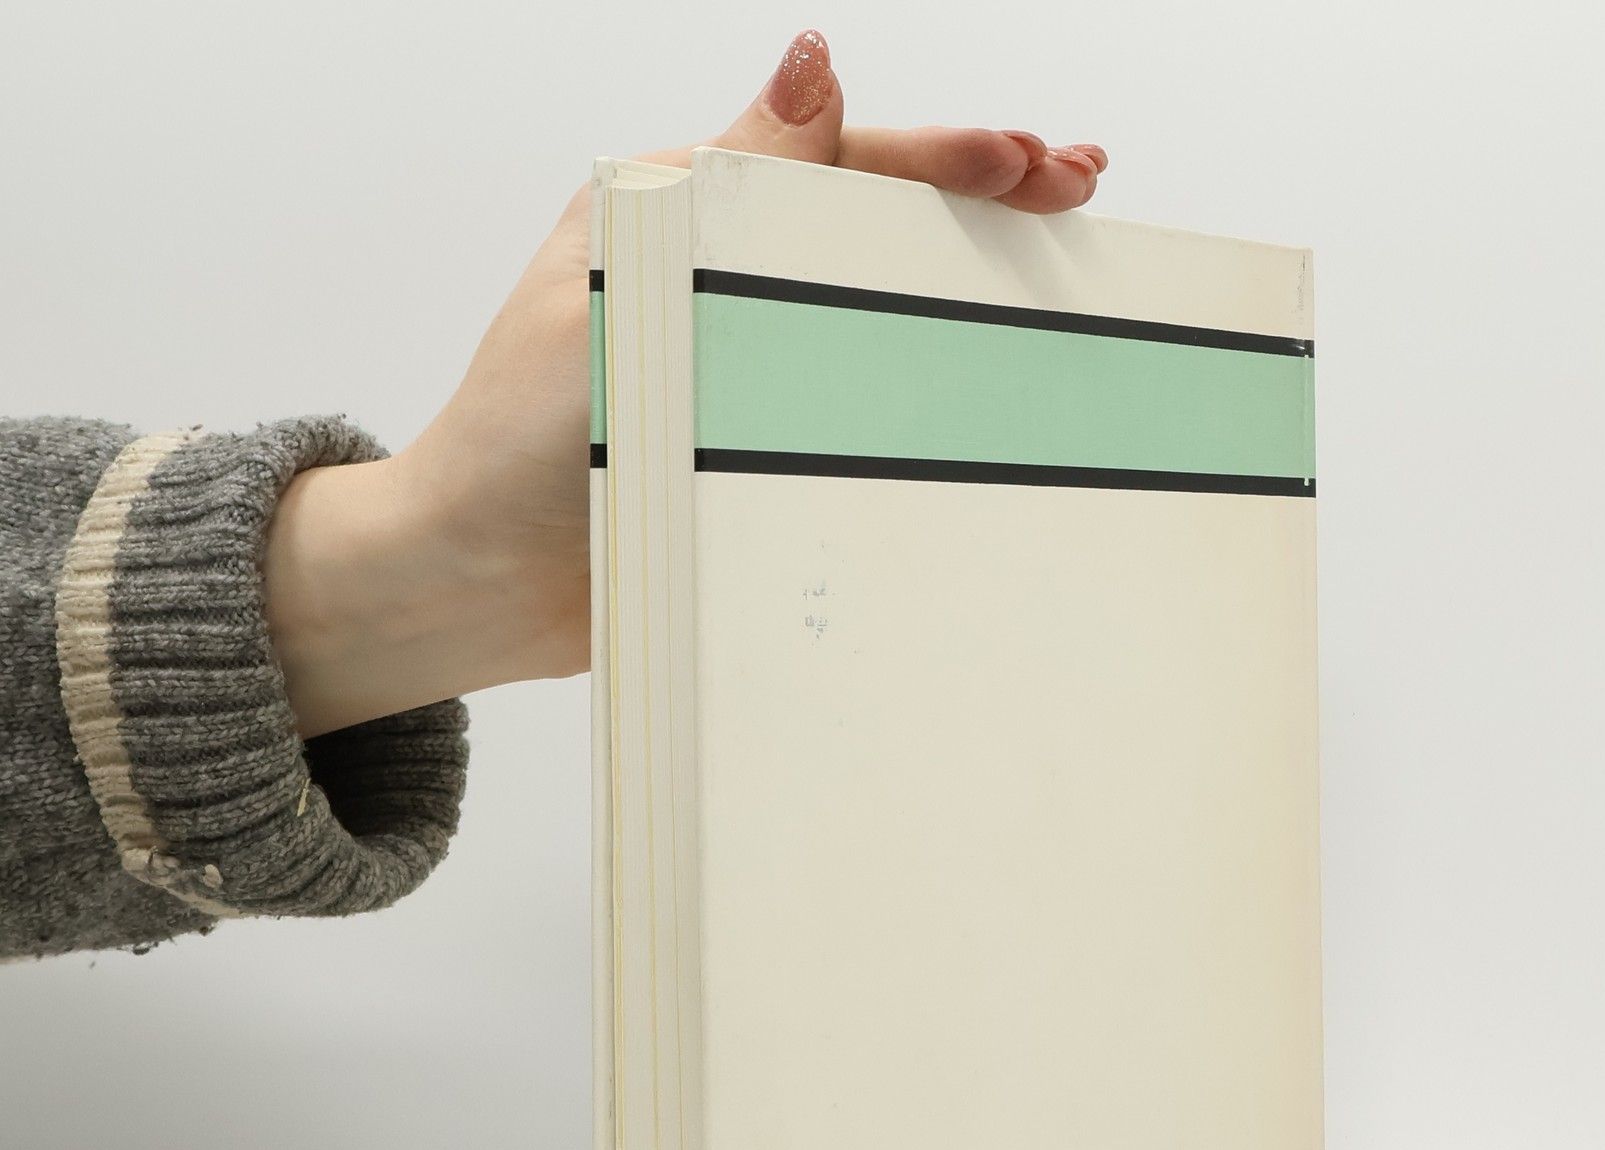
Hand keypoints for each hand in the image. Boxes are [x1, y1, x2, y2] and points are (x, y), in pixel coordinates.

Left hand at [264, 29, 1109, 737]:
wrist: (480, 585)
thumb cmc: (517, 444)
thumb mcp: (617, 293)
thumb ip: (719, 190)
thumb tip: (813, 61)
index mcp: (680, 214)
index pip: (831, 162)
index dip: (938, 158)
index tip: (1027, 161)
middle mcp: (717, 275)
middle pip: (869, 215)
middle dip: (978, 194)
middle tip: (1076, 179)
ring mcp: (740, 357)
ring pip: (875, 297)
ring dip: (964, 272)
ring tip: (1056, 244)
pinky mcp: (752, 437)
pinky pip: (855, 392)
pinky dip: (925, 373)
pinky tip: (988, 367)